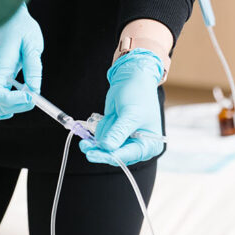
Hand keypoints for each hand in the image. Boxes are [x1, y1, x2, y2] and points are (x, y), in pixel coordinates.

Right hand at [0, 4, 43, 119]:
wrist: (10, 21)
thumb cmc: (21, 29)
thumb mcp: (32, 44)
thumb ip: (33, 69)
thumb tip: (35, 90)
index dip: (13, 100)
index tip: (30, 96)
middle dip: (16, 106)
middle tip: (33, 96)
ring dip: (8, 109)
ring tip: (25, 100)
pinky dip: (0, 108)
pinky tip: (15, 102)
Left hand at [79, 50, 163, 165]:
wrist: (132, 78)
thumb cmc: (138, 93)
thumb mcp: (129, 113)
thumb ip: (118, 132)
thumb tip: (106, 147)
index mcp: (149, 144)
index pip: (127, 156)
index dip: (109, 156)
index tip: (93, 155)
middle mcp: (138, 146)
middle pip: (114, 155)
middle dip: (100, 147)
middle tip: (84, 145)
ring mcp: (125, 140)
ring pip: (105, 146)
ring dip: (103, 132)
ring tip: (111, 116)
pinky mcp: (115, 133)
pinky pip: (102, 137)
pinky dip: (101, 127)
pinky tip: (109, 116)